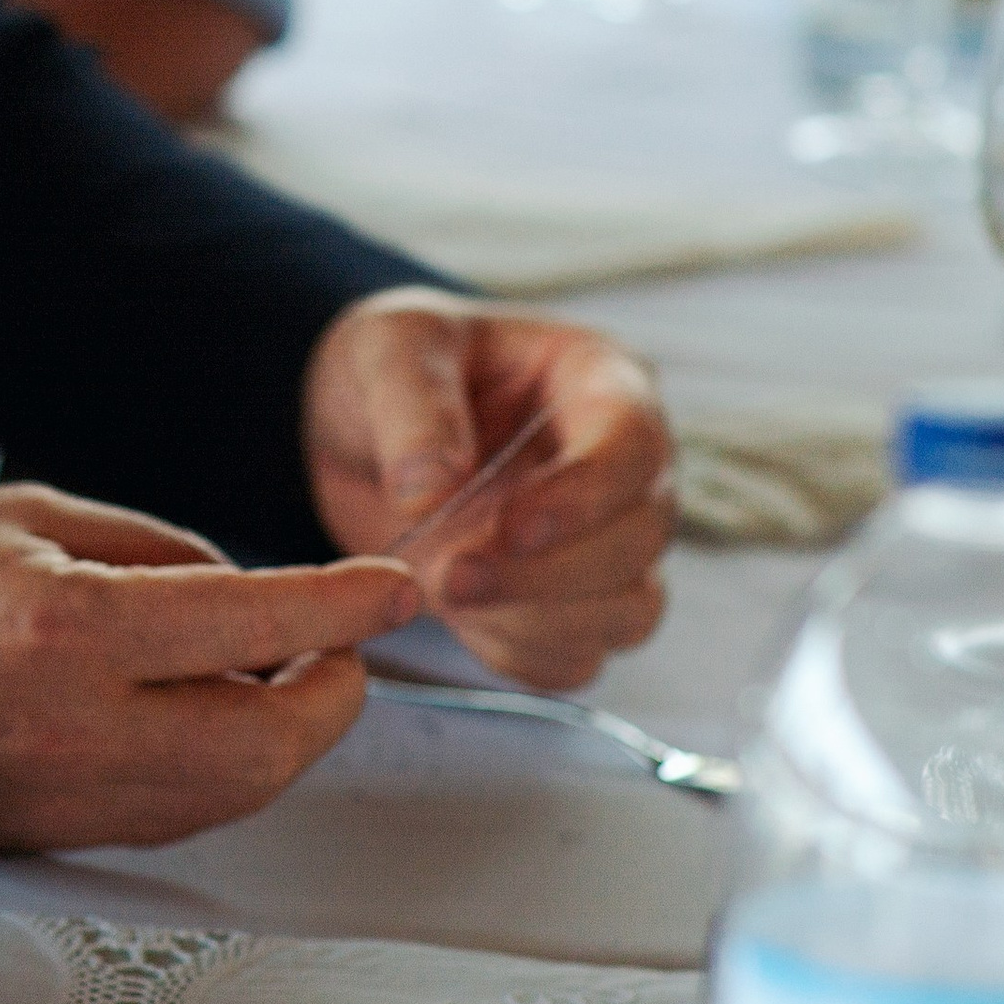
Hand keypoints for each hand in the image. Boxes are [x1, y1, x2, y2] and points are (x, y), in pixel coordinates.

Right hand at [0, 486, 419, 853]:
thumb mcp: (29, 513)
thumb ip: (157, 550)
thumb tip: (251, 593)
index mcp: (68, 627)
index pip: (253, 620)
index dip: (344, 603)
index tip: (394, 588)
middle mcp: (77, 729)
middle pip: (272, 740)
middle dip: (334, 690)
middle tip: (343, 642)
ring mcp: (70, 798)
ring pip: (238, 790)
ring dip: (286, 734)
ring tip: (284, 672)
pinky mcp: (62, 838)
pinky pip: (184, 812)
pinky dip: (229, 767)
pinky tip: (218, 717)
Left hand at [302, 291, 673, 692]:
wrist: (361, 431)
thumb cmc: (394, 367)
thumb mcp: (385, 347)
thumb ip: (410, 405)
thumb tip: (431, 487)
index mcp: (600, 379)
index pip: (634, 444)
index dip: (584, 496)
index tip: (511, 529)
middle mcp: (624, 465)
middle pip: (641, 538)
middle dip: (550, 573)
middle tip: (453, 577)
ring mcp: (606, 541)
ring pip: (628, 608)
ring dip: (540, 621)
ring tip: (447, 594)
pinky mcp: (571, 604)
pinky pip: (580, 656)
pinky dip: (524, 654)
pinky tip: (464, 621)